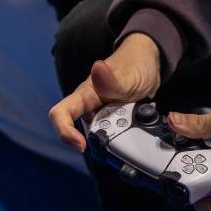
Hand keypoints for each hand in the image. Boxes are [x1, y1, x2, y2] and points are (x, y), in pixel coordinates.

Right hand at [49, 33, 160, 151]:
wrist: (149, 65)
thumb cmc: (134, 65)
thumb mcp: (127, 76)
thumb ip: (111, 80)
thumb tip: (97, 68)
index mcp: (85, 95)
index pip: (61, 114)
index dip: (65, 132)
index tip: (81, 145)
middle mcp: (88, 106)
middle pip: (82, 131)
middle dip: (101, 138)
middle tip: (124, 132)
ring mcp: (100, 113)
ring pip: (99, 134)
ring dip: (115, 137)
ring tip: (132, 126)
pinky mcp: (112, 119)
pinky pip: (113, 133)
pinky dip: (124, 134)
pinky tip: (135, 128)